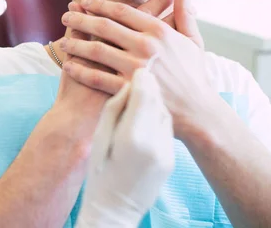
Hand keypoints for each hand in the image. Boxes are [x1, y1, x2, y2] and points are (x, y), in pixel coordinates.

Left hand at [60, 0, 217, 137]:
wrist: (199, 113)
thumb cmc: (194, 76)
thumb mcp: (194, 40)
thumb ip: (185, 12)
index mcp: (160, 32)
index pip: (123, 12)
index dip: (100, 5)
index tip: (84, 1)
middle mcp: (146, 47)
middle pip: (105, 27)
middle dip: (81, 19)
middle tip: (66, 16)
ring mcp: (136, 69)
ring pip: (97, 50)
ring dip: (76, 43)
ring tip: (62, 40)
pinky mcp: (128, 90)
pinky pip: (97, 78)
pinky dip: (81, 71)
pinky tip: (68, 66)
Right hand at [76, 68, 173, 227]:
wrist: (115, 208)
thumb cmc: (99, 171)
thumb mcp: (100, 136)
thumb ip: (115, 107)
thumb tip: (129, 82)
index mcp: (132, 135)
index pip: (143, 92)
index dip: (139, 74)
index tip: (134, 62)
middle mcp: (153, 142)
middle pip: (156, 98)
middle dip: (149, 80)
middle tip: (142, 64)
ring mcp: (165, 151)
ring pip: (163, 110)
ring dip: (155, 96)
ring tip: (145, 86)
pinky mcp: (171, 157)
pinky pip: (166, 126)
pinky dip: (158, 113)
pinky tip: (148, 112)